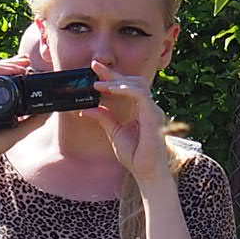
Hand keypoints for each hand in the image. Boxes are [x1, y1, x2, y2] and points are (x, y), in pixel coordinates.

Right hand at [0, 45, 58, 149]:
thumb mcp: (21, 129)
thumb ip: (34, 120)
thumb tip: (49, 110)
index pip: (2, 77)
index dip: (14, 68)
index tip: (29, 65)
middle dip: (12, 62)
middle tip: (27, 60)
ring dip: (6, 64)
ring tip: (22, 65)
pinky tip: (10, 71)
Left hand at [96, 62, 174, 181]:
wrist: (146, 172)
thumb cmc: (136, 156)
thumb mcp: (114, 133)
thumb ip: (104, 119)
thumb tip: (86, 109)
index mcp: (142, 110)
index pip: (128, 87)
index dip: (112, 77)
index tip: (95, 70)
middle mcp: (149, 108)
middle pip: (134, 81)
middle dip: (114, 73)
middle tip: (95, 66)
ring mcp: (153, 111)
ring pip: (138, 84)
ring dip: (117, 81)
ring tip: (99, 84)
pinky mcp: (153, 116)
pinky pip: (139, 95)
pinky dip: (124, 90)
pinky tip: (109, 90)